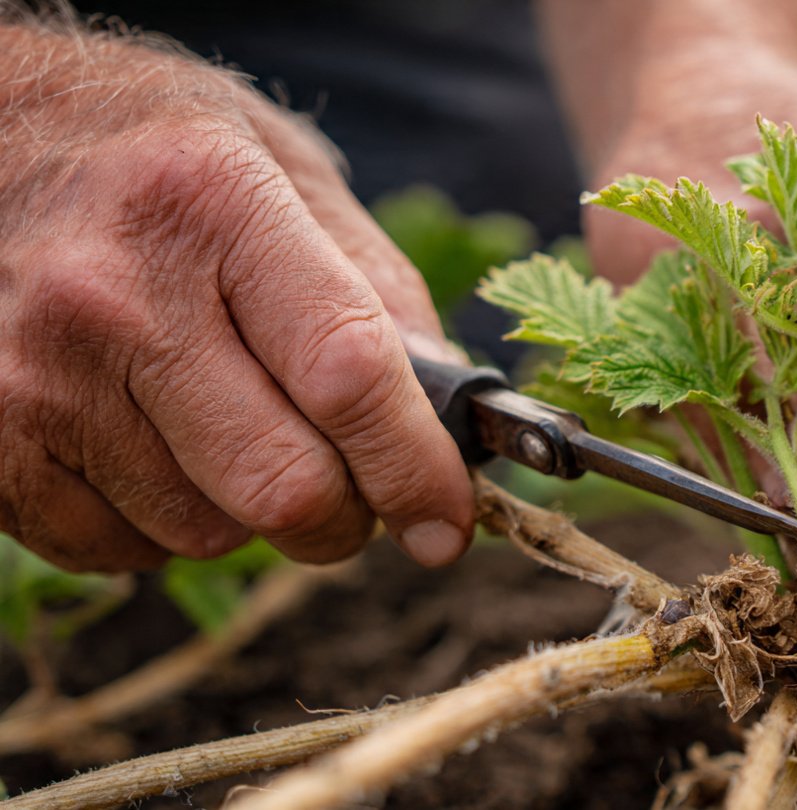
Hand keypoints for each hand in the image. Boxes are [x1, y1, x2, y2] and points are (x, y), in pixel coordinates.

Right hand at [0, 26, 472, 571]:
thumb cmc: (147, 146)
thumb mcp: (279, 165)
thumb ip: (374, 283)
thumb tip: (443, 410)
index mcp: (214, 204)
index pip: (347, 376)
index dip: (416, 468)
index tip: (448, 523)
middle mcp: (116, 294)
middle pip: (284, 486)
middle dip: (346, 518)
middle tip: (358, 498)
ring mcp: (35, 374)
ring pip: (203, 532)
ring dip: (246, 512)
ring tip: (226, 426)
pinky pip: (116, 548)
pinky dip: (158, 524)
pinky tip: (150, 444)